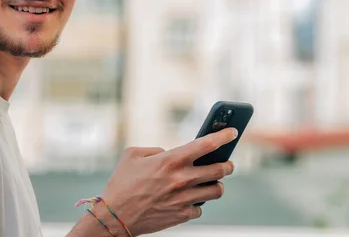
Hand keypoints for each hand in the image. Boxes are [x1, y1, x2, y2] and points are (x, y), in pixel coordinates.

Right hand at [100, 127, 237, 235]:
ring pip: (217, 191)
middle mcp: (182, 179)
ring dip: (217, 184)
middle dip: (228, 165)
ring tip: (212, 182)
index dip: (224, 136)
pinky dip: (198, 202)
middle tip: (227, 163)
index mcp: (171, 160)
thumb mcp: (133, 155)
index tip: (233, 132)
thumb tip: (170, 153)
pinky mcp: (182, 215)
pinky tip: (190, 198)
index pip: (207, 144)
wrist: (115, 216)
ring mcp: (184, 199)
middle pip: (220, 170)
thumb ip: (156, 149)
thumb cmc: (121, 182)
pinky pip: (200, 208)